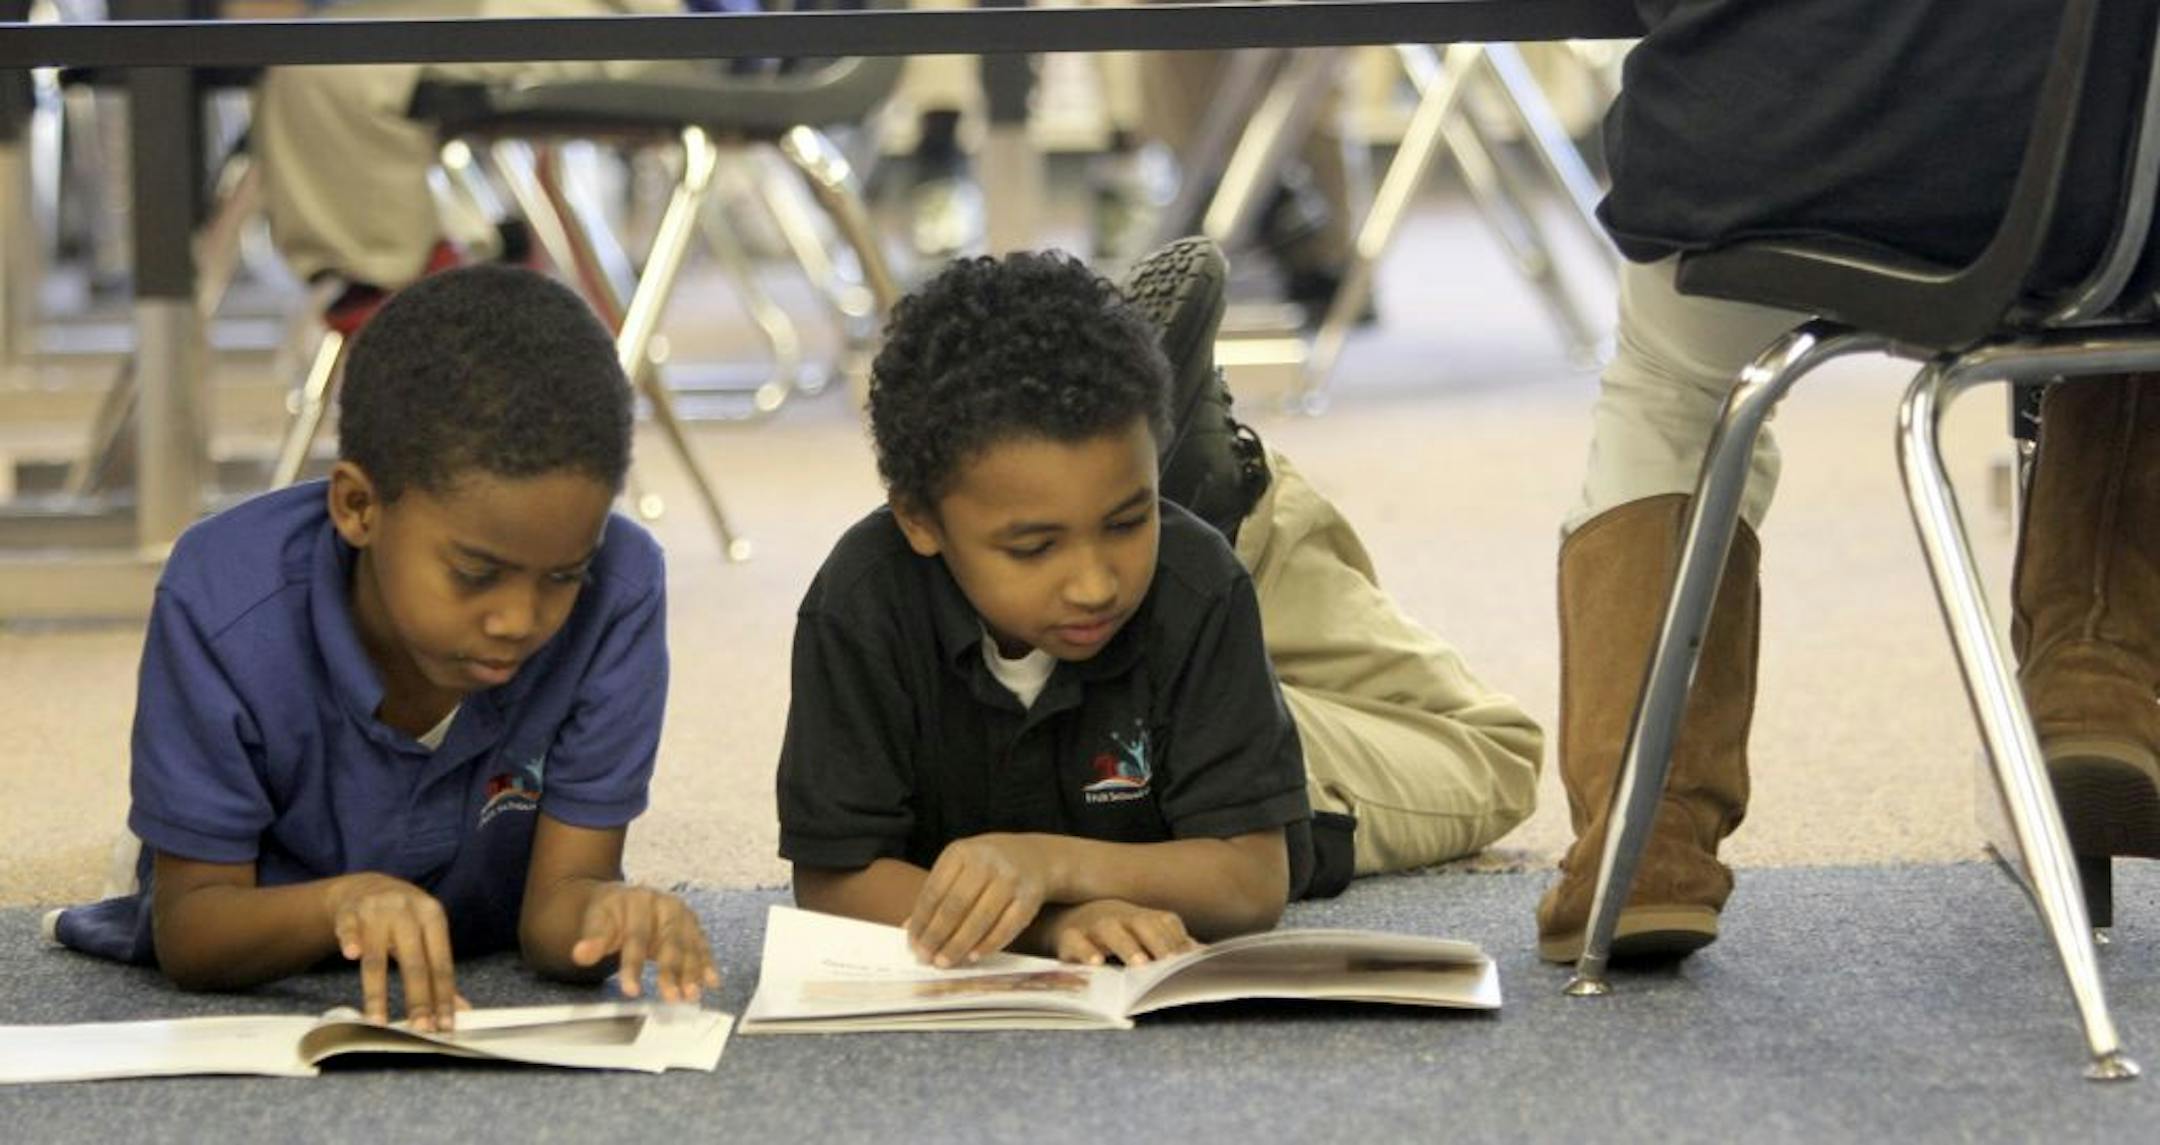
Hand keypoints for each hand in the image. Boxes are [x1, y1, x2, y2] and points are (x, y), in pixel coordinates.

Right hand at [324, 873, 467, 1030]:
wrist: (367, 886)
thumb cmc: (404, 918)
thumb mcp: (426, 935)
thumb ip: (439, 971)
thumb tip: (460, 1009)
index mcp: (433, 916)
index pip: (441, 963)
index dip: (444, 995)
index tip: (445, 1025)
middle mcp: (407, 912)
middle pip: (414, 962)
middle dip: (418, 998)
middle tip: (421, 1029)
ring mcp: (376, 910)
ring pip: (377, 956)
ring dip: (377, 992)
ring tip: (377, 1022)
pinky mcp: (349, 912)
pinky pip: (349, 929)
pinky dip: (351, 941)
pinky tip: (351, 956)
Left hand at [569, 884, 719, 1002]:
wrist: (622, 897)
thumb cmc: (610, 914)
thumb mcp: (596, 921)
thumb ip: (591, 939)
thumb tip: (580, 954)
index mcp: (638, 900)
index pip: (636, 937)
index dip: (633, 966)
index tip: (630, 992)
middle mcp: (665, 905)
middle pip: (669, 941)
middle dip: (671, 971)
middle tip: (672, 998)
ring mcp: (682, 914)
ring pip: (689, 945)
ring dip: (693, 971)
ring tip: (691, 995)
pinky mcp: (692, 925)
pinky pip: (701, 945)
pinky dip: (707, 964)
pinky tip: (712, 981)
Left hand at [906, 834, 1057, 967]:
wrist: (1034, 857)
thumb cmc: (986, 867)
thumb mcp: (959, 869)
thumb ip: (936, 895)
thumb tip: (909, 929)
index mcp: (961, 852)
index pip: (934, 891)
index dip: (921, 921)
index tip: (912, 944)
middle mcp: (986, 861)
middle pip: (955, 906)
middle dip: (937, 936)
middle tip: (926, 958)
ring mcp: (1010, 879)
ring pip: (980, 919)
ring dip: (959, 945)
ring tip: (944, 962)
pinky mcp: (1030, 897)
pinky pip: (1006, 927)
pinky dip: (988, 945)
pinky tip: (973, 956)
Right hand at [1045, 900, 1196, 966]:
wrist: (1063, 917)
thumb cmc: (1114, 932)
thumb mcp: (1141, 933)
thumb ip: (1171, 945)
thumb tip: (1207, 955)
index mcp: (1142, 917)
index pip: (1166, 924)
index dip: (1179, 941)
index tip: (1192, 960)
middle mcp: (1121, 917)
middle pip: (1143, 924)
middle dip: (1159, 942)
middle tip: (1170, 962)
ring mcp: (1094, 925)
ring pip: (1112, 932)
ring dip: (1127, 947)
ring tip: (1140, 964)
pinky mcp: (1068, 938)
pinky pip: (1076, 944)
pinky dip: (1085, 953)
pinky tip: (1096, 964)